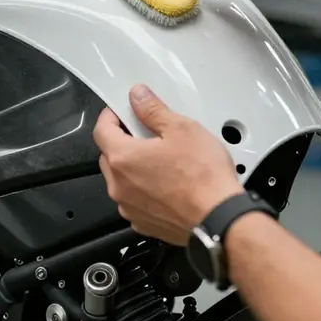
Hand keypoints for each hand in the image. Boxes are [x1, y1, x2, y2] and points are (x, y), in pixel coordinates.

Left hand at [93, 85, 242, 246]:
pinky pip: (135, 200)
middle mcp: (120, 186)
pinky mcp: (144, 223)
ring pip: (121, 179)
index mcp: (123, 159)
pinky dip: (144, 189)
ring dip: (133, 167)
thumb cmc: (203, 178)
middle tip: (146, 132)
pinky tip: (168, 182)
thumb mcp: (181, 129)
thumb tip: (138, 97)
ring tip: (162, 159)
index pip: (101, 130)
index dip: (111, 116)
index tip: (122, 111)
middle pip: (109, 155)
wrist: (220, 220)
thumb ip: (152, 110)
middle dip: (123, 140)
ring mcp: (130, 208)